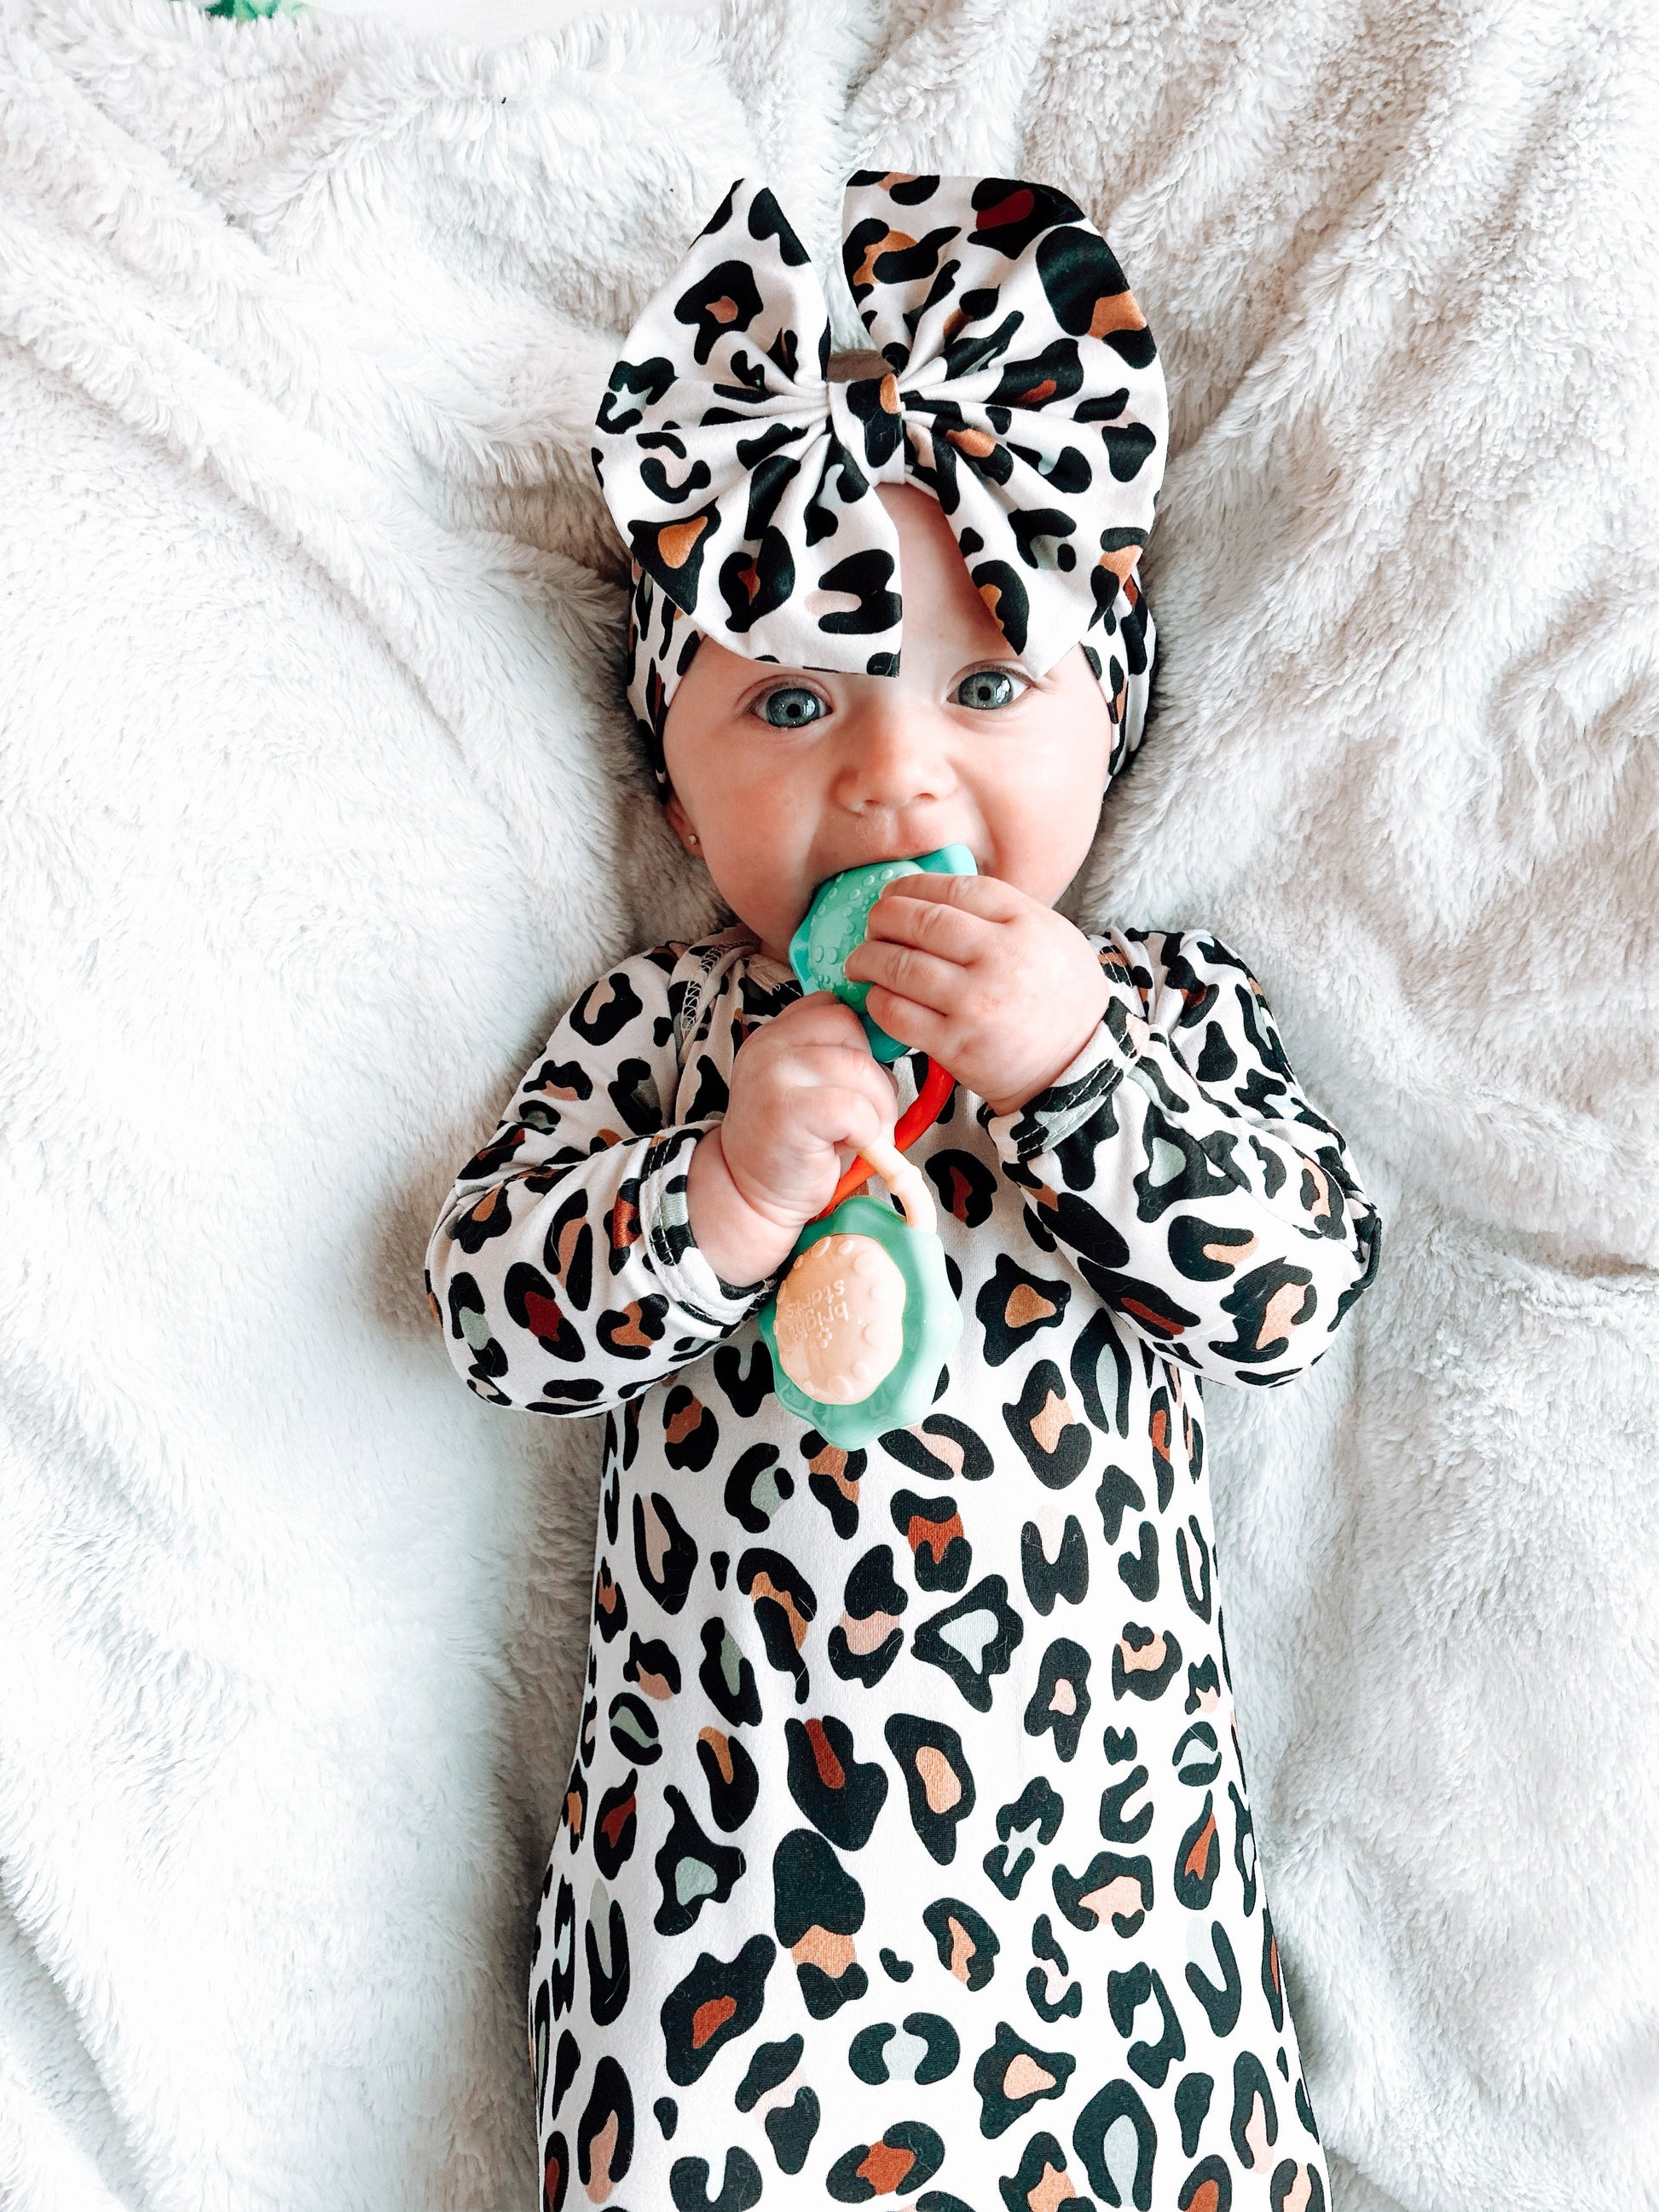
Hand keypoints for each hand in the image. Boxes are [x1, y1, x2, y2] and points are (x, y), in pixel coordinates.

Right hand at [685, 991, 897, 1286]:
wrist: (750, 1193)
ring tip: (861, 1135)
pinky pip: (853, 1108)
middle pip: (851, 1028)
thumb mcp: (810, 1085)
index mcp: (776, 1034)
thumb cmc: (794, 1142)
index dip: (863, 1039)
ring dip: (877, 1109)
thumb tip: (895, 1039)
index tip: (862, 1078)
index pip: (835, 1006)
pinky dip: (866, 1131)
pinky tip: (849, 1146)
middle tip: (868, 1114)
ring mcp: (774, 1075)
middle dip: (875, 1073)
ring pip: (859, 1068)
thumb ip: (837, 1057)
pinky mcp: (787, 1111)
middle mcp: (769, 1045)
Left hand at [842, 874, 1108, 1115]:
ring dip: (868, 959)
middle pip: (921, 921)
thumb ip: (999, 913)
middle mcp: (1000, 958)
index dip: (912, 886)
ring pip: (901, 966)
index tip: (893, 892)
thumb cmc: (1059, 996)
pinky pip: (897, 1014)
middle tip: (873, 924)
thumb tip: (933, 894)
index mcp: (1025, 923)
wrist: (1078, 1065)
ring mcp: (976, 1003)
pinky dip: (877, 1000)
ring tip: (862, 960)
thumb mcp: (1049, 935)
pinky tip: (877, 996)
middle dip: (882, 918)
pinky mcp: (957, 1045)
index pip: (956, 888)